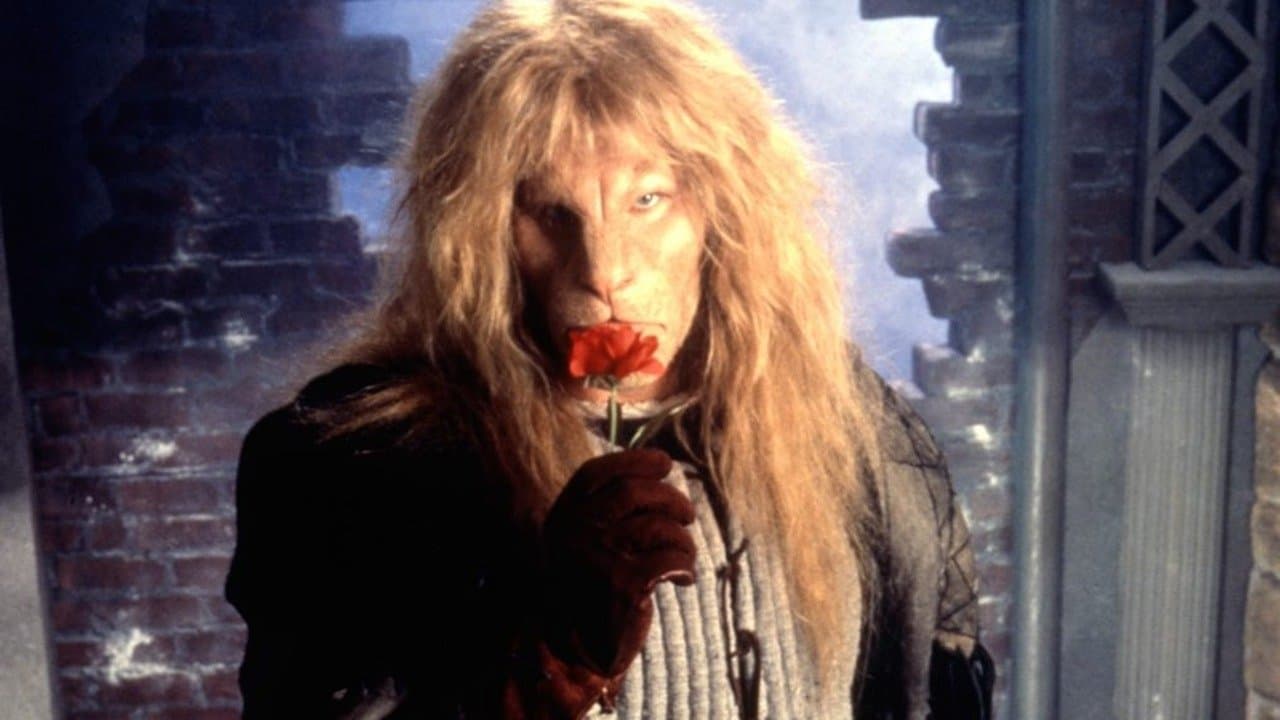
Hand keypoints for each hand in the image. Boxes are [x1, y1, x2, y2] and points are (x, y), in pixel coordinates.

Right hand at [542, 448, 696, 676]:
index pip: (597, 474)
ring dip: (683, 539)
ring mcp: (597, 558)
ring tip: (685, 555)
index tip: (664, 463)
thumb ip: (605, 512)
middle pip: (632, 493)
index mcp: (562, 518)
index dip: (634, 461)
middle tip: (688, 514)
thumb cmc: (589, 590)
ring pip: (657, 527)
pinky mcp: (623, 585)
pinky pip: (670, 558)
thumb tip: (659, 477)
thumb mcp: (584, 544)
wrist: (576, 652)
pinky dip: (685, 565)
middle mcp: (574, 533)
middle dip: (669, 498)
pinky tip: (682, 579)